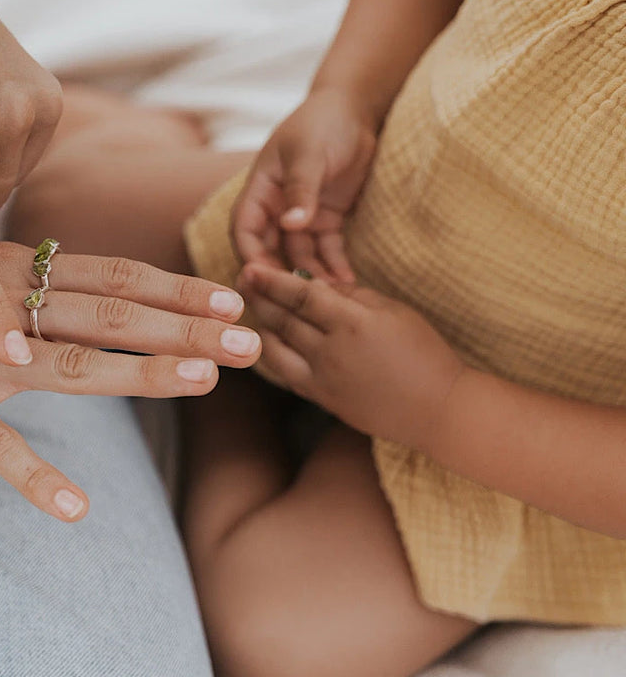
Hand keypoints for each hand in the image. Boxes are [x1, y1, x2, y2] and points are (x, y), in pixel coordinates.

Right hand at [0, 233, 260, 521]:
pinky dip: (33, 477)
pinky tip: (74, 508)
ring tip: (199, 381)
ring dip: (138, 373)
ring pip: (68, 365)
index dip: (174, 287)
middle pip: (110, 313)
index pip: (110, 275)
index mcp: (10, 268)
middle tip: (252, 339)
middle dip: (185, 326)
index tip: (231, 295)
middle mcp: (3, 303)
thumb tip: (69, 284)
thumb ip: (17, 275)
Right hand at [231, 89, 376, 282]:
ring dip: (311, 278)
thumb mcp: (310, 153)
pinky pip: (326, 251)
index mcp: (260, 190)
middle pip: (269, 251)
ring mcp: (301, 216)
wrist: (355, 108)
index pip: (245, 231)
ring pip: (299, 257)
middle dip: (281, 278)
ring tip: (328, 300)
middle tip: (296, 304)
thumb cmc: (322, 122)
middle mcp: (276, 208)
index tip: (263, 280)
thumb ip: (302, 189)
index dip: (251, 256)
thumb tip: (292, 225)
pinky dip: (334, 267)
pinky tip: (347, 285)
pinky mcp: (326, 220)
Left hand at [238, 263, 465, 449]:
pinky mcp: (321, 399)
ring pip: (276, 348)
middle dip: (258, 298)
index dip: (272, 281)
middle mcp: (331, 352)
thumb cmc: (424, 353)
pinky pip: (285, 372)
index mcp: (353, 324)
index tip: (250, 267)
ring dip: (260, 325)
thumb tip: (317, 283)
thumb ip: (352, 296)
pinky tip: (266, 338)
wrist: (437, 409)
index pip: (302, 296)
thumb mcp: (394, 311)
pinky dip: (271, 353)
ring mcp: (323, 379)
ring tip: (251, 307)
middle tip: (240, 281)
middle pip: (283, 320)